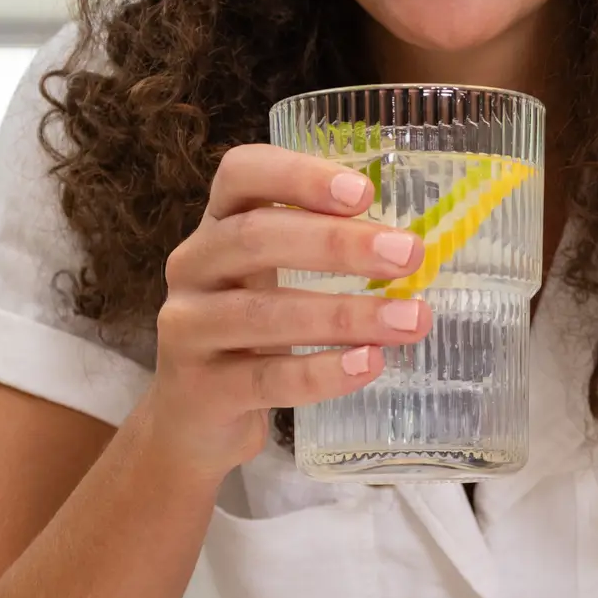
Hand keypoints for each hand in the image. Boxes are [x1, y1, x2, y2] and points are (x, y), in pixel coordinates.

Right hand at [139, 143, 429, 478]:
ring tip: (410, 320)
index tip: (364, 193)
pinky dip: (322, 371)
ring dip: (344, 314)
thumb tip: (409, 246)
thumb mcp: (269, 281)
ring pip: (264, 313)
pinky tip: (369, 363)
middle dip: (337, 244)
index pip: (241, 175)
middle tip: (408, 255)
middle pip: (255, 238)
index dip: (299, 176)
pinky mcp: (200, 389)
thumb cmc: (248, 338)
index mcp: (216, 227)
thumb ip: (320, 252)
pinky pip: (267, 378)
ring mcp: (188, 329)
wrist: (191, 422)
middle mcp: (193, 268)